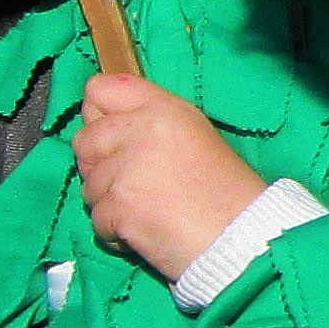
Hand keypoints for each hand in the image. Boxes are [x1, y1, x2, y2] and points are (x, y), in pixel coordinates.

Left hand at [72, 74, 264, 280]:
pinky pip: (97, 220)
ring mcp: (129, 166)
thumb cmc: (227, 195)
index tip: (111, 139)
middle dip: (98, 168)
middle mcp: (144, 128)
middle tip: (131, 187)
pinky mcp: (121, 204)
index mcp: (166, 109)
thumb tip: (104, 135)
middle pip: (84, 140)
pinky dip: (116, 234)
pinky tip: (147, 233)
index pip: (100, 89)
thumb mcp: (196, 139)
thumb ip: (150, 127)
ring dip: (110, 205)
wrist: (245, 238)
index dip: (96, 116)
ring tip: (149, 213)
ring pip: (88, 186)